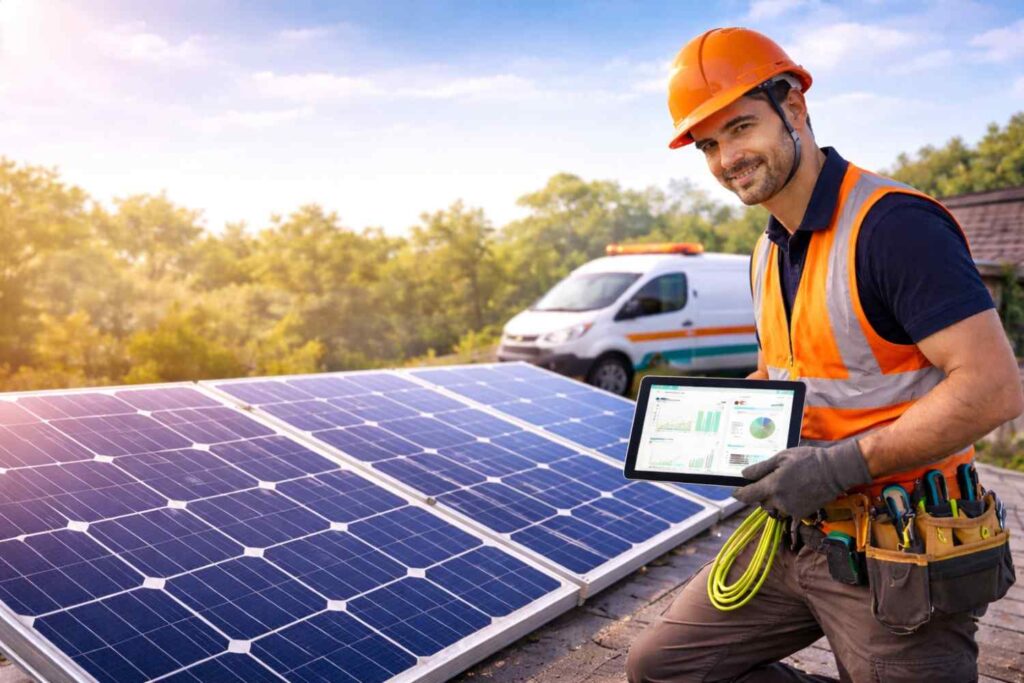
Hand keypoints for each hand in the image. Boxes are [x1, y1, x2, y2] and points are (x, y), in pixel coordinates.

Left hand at [731, 439, 870, 519]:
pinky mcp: (801, 514)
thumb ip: (761, 468)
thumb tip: (744, 475)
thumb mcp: (782, 457)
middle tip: (769, 480)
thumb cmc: (808, 460)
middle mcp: (779, 501)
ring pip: (773, 507)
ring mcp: (790, 509)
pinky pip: (786, 512)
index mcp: (772, 486)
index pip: (748, 495)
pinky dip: (785, 505)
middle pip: (760, 501)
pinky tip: (791, 495)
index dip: (739, 494)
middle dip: (760, 493)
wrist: (834, 471)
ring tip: (784, 485)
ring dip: (773, 499)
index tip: (735, 492)